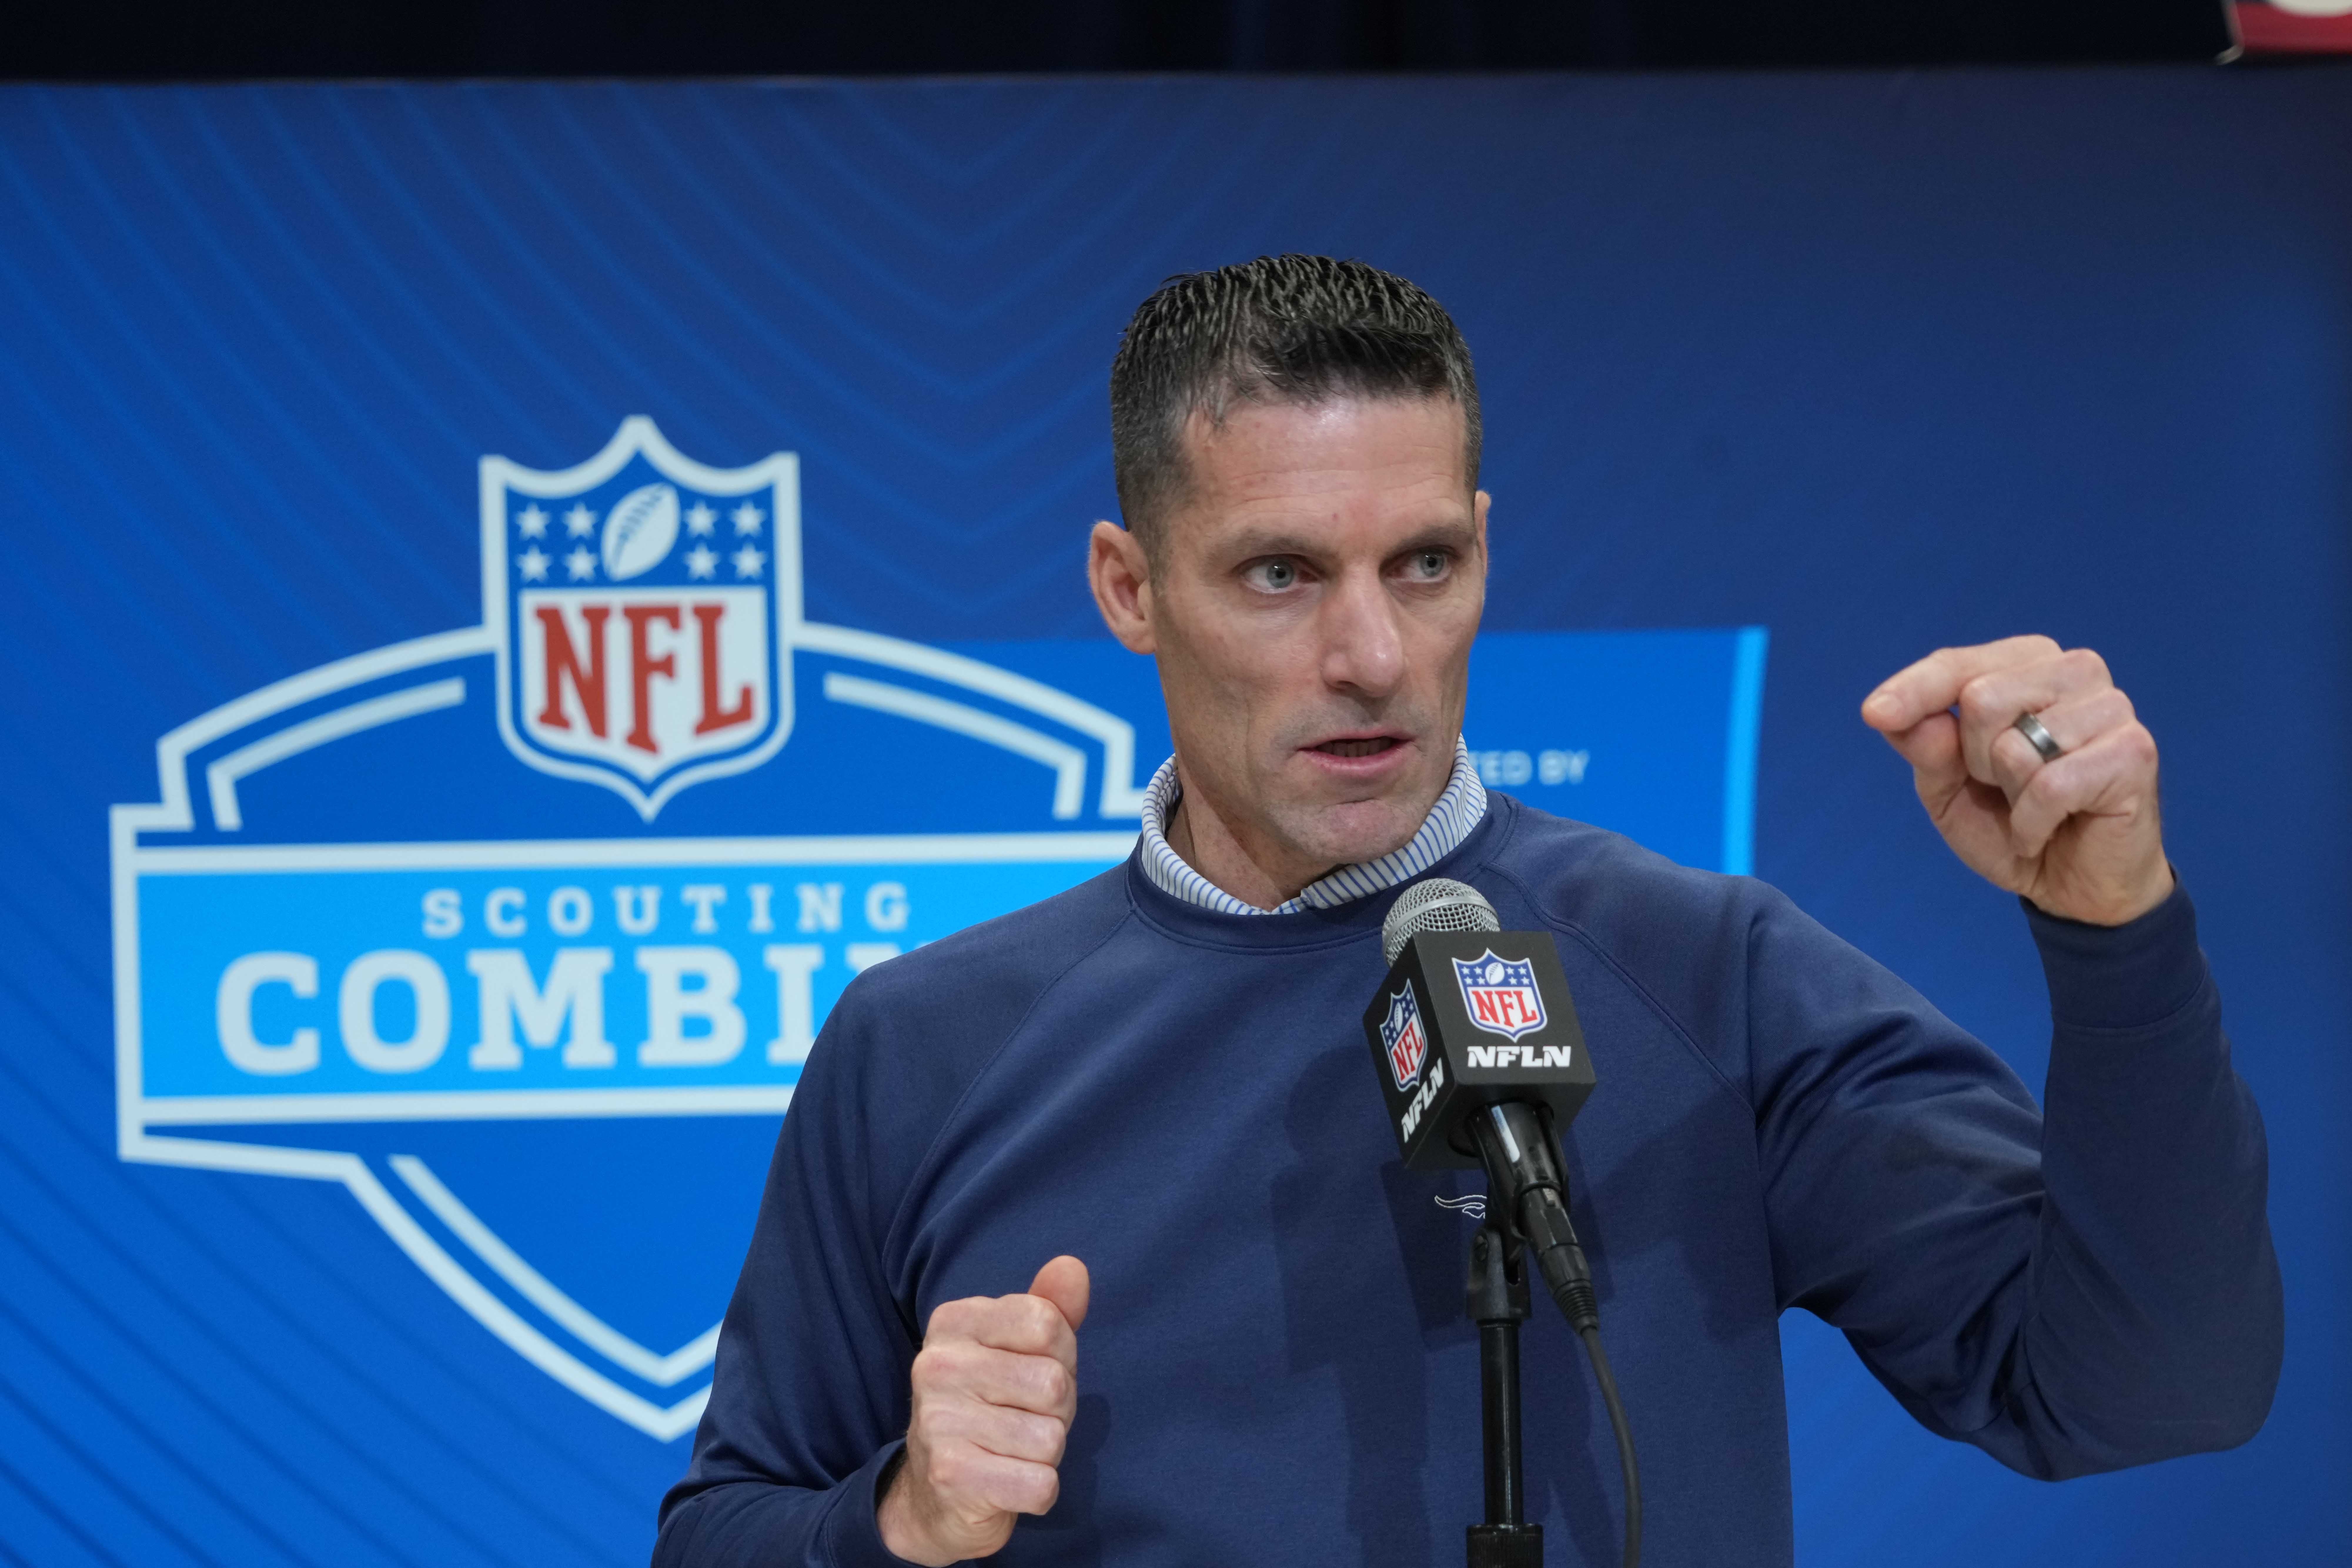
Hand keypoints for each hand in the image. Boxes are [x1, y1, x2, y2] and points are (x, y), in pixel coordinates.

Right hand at [877, 1256, 1090, 1564]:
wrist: (935, 1494)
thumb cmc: (992, 1408)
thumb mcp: (1018, 1350)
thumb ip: (1049, 1307)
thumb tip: (1073, 1267)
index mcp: (954, 1322)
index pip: (1046, 1323)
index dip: (1060, 1356)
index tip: (1033, 1373)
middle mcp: (937, 1366)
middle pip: (1054, 1383)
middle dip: (1057, 1410)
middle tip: (1025, 1419)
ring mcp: (938, 1422)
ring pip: (1050, 1437)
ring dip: (1047, 1452)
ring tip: (1013, 1450)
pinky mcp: (950, 1477)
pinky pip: (1040, 1484)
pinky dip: (1039, 1490)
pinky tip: (1009, 1483)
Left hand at [1862, 635, 2172, 925]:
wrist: (2073, 885)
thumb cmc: (2010, 822)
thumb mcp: (1946, 787)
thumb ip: (1923, 747)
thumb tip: (1896, 715)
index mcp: (2028, 664)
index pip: (1956, 664)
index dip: (1913, 691)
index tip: (1874, 713)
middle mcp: (2074, 671)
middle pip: (1982, 698)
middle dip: (1975, 760)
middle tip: (2004, 788)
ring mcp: (2112, 707)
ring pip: (2015, 744)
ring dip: (2010, 792)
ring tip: (2033, 806)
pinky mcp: (2134, 751)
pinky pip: (2050, 785)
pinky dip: (2032, 823)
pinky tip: (2048, 830)